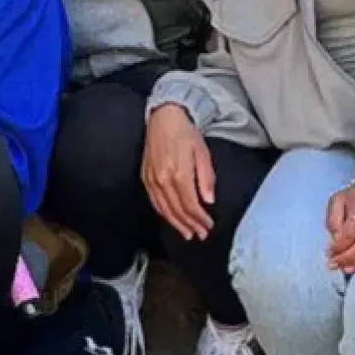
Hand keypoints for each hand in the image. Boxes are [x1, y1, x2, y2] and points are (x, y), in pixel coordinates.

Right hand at [142, 103, 217, 240]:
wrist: (164, 119)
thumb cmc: (185, 133)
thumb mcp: (203, 152)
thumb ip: (206, 178)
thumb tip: (209, 200)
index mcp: (179, 173)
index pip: (191, 205)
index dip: (200, 219)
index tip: (208, 225)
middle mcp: (163, 179)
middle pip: (177, 210)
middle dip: (190, 225)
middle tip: (200, 235)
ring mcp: (152, 179)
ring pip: (164, 209)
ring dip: (176, 224)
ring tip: (187, 234)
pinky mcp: (145, 177)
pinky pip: (154, 202)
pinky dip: (164, 214)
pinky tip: (171, 219)